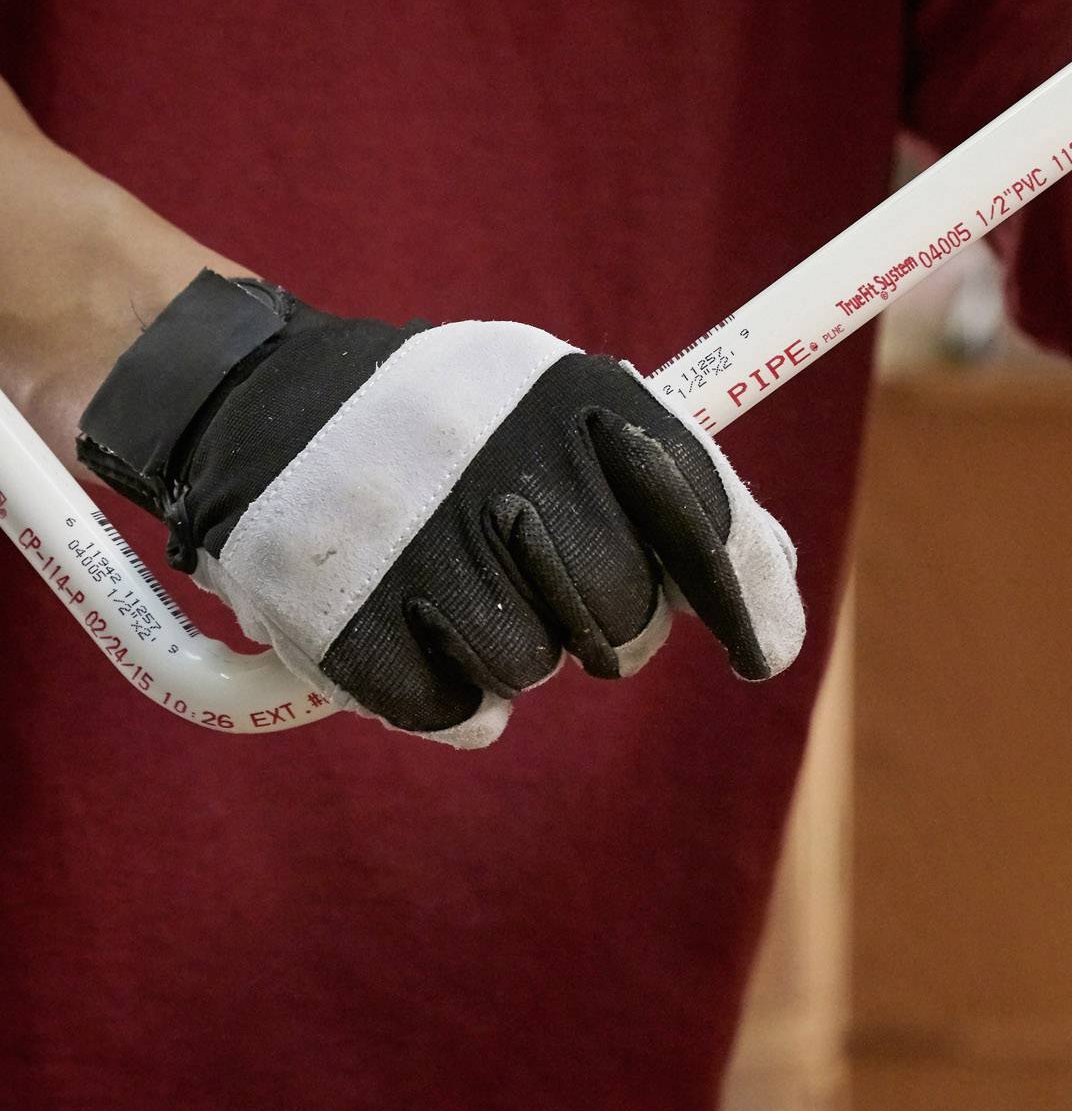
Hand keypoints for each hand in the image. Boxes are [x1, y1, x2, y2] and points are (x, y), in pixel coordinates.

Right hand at [77, 273, 804, 744]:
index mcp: (571, 398)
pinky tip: (421, 635)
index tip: (764, 651)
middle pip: (626, 614)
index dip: (747, 597)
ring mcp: (415, 543)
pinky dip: (454, 696)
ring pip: (538, 666)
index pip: (701, 515)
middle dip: (606, 620)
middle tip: (544, 580)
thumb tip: (778, 578)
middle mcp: (498, 461)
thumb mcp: (566, 410)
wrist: (253, 408)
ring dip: (515, 649)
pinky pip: (459, 712)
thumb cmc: (448, 423)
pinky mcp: (344, 621)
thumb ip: (673, 486)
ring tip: (457, 581)